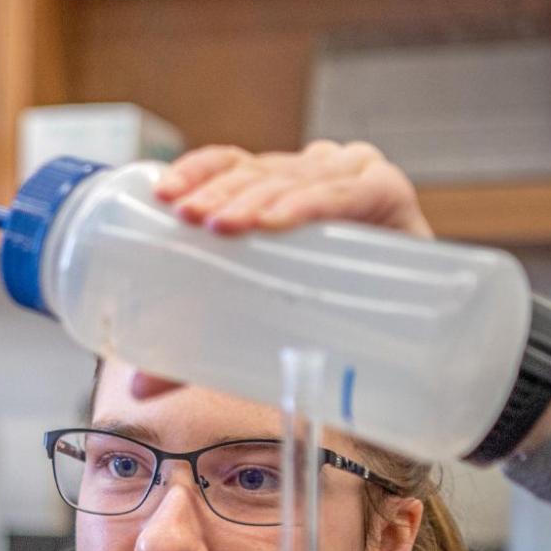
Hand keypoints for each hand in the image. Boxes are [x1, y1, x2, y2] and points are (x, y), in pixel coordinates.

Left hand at [127, 140, 431, 400]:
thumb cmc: (327, 316)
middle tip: (187, 218)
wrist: (414, 342)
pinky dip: (308, 203)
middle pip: (255, 170)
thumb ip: (198, 347)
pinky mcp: (389, 194)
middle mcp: (312, 172)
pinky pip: (346, 193)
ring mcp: (352, 178)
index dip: (196, 170)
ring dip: (256, 198)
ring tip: (222, 224)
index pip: (229, 162)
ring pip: (294, 176)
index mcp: (275, 188)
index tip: (164, 194)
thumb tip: (136, 388)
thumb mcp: (256, 322)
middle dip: (217, 192)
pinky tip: (278, 220)